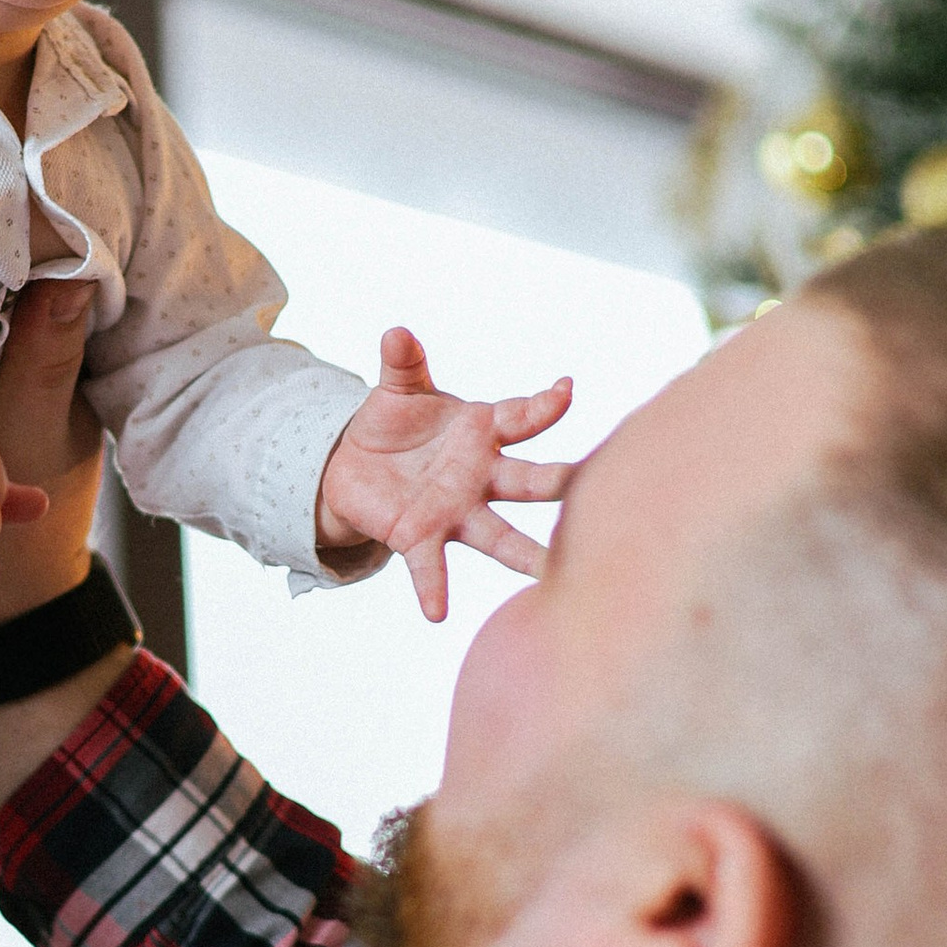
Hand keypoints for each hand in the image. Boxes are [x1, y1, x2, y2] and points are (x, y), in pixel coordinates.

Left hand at [313, 327, 572, 623]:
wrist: (356, 462)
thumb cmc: (393, 421)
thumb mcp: (398, 387)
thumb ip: (402, 362)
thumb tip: (395, 333)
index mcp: (481, 432)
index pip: (521, 417)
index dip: (545, 404)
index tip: (566, 390)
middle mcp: (480, 476)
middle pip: (528, 480)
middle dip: (557, 482)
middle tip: (590, 485)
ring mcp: (456, 510)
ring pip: (498, 536)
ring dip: (523, 554)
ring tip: (548, 573)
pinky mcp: (420, 536)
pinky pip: (429, 565)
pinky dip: (432, 587)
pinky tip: (435, 613)